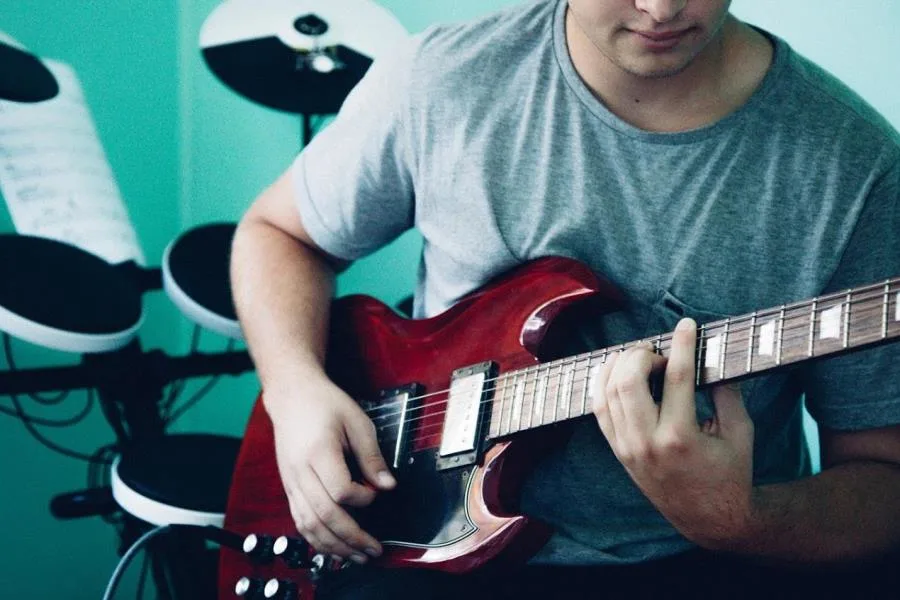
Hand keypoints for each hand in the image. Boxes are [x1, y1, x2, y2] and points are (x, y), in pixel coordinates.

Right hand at [266, 376, 395, 562]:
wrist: (292, 396)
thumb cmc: (324, 403)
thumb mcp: (357, 421)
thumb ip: (372, 456)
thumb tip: (388, 485)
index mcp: (318, 452)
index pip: (340, 491)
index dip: (362, 498)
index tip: (376, 493)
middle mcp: (300, 471)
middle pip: (324, 516)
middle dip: (352, 538)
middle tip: (374, 549)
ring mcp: (291, 482)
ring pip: (309, 525)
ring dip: (334, 546)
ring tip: (357, 556)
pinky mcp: (289, 487)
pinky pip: (299, 520)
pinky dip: (317, 538)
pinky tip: (334, 546)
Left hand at [591, 318, 756, 547]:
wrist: (710, 519)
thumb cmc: (730, 473)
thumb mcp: (741, 433)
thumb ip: (727, 392)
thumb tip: (711, 355)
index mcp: (681, 438)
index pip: (676, 377)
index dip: (682, 344)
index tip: (687, 324)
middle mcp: (647, 443)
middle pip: (628, 381)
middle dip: (642, 354)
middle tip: (660, 352)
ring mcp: (627, 448)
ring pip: (607, 392)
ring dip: (621, 365)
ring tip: (643, 358)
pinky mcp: (618, 451)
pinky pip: (599, 409)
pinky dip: (603, 383)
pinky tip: (619, 371)